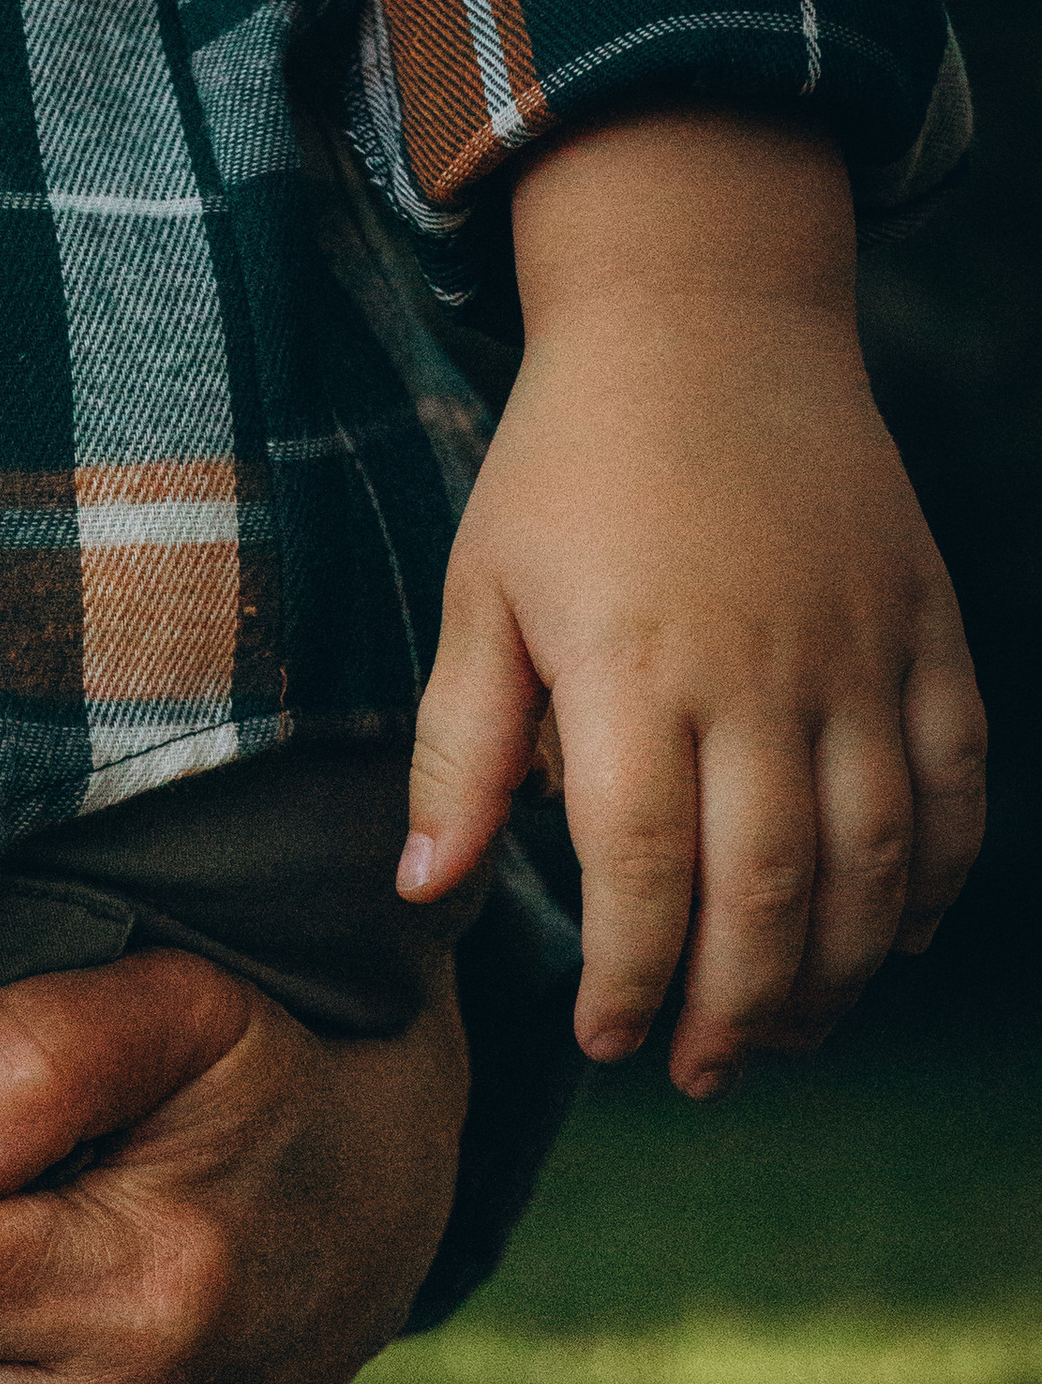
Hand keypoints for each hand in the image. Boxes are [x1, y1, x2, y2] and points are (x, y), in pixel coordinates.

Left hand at [401, 108, 984, 1098]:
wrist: (706, 311)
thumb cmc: (569, 465)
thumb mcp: (481, 596)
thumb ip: (464, 749)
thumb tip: (426, 890)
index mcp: (637, 671)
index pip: (645, 875)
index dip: (634, 979)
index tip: (609, 1041)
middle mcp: (763, 672)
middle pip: (771, 890)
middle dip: (736, 1007)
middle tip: (700, 1071)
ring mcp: (860, 651)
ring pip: (876, 856)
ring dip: (839, 969)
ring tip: (787, 1033)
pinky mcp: (924, 626)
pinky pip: (957, 778)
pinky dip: (939, 874)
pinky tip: (896, 939)